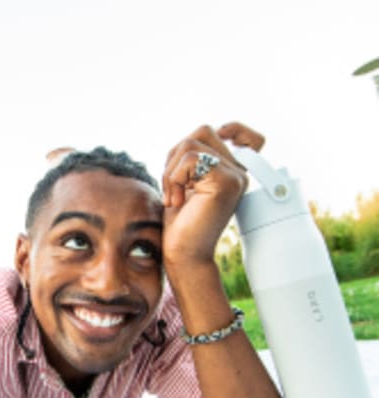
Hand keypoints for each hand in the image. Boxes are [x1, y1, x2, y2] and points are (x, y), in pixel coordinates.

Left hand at [161, 122, 263, 264]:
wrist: (183, 254)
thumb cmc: (181, 223)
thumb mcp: (185, 183)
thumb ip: (194, 159)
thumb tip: (191, 139)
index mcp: (231, 171)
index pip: (242, 133)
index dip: (230, 128)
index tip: (203, 152)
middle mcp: (238, 172)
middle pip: (203, 131)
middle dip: (175, 156)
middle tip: (173, 187)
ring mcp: (235, 176)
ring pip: (192, 142)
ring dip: (171, 170)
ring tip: (173, 196)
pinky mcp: (225, 182)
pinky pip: (190, 157)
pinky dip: (174, 177)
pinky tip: (176, 200)